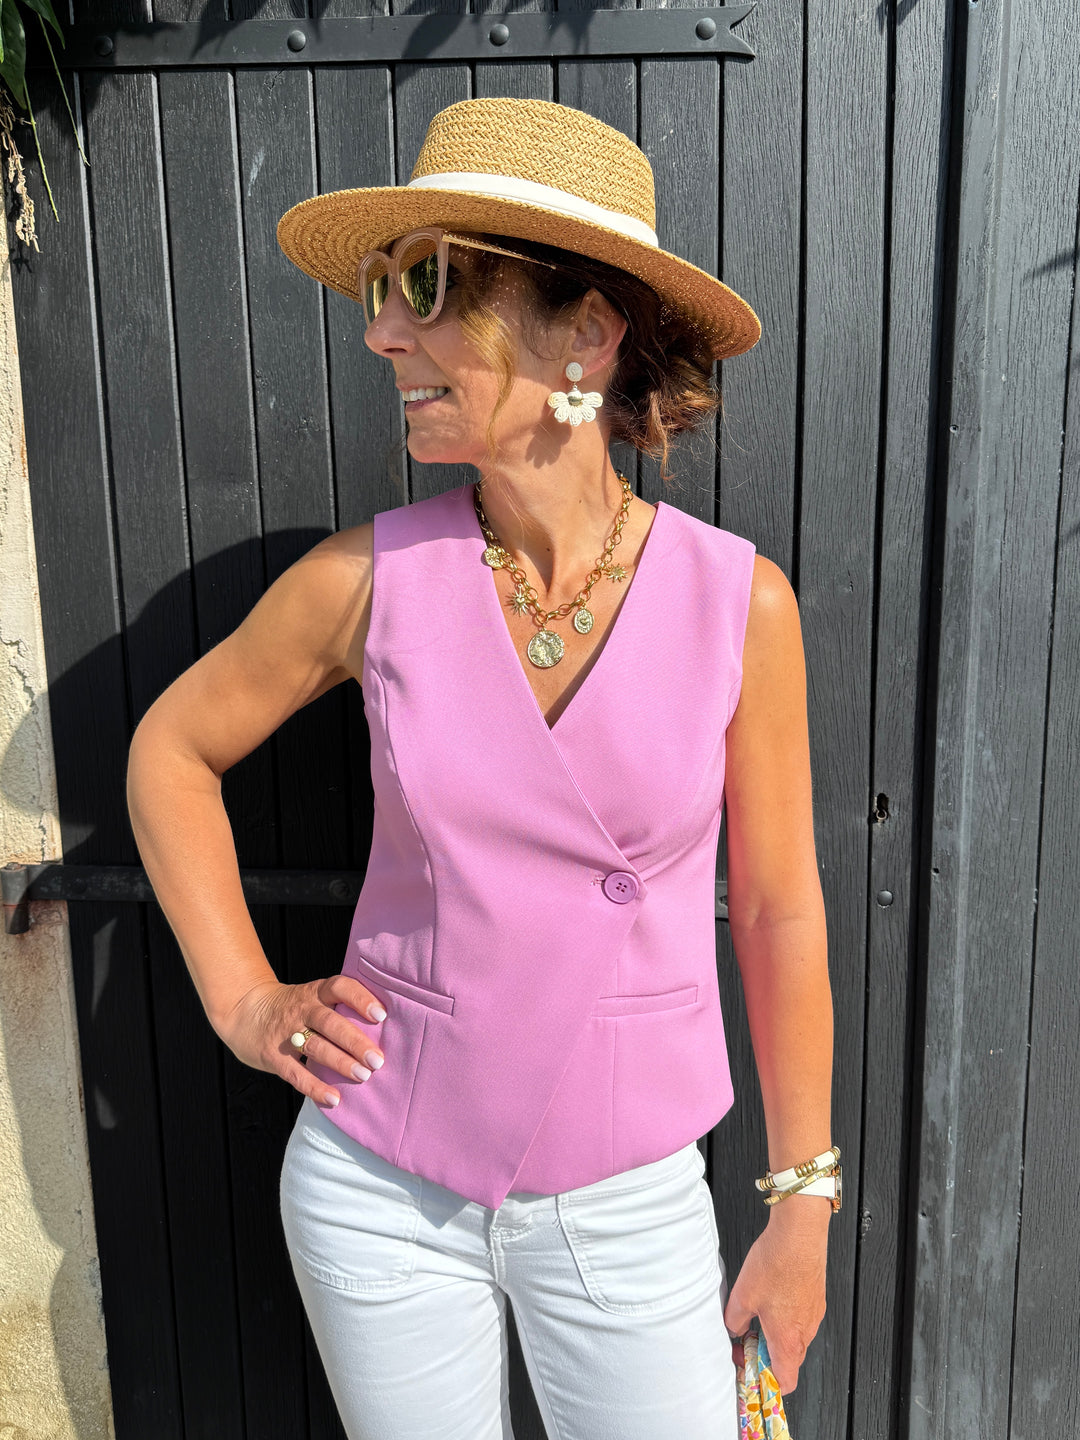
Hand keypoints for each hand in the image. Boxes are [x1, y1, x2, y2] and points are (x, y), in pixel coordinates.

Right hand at [214, 976, 388, 1107]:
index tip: (381, 1015)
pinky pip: (295, 1073)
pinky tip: (334, 1099)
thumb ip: (340, 1007)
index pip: (339, 987)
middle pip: (330, 1022)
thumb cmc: (293, 1008)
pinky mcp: (273, 1056)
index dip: (360, 998)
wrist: (244, 1012)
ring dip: (340, 1062)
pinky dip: (314, 1087)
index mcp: (315, 992)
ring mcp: (286, 1032)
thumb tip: (384, 1027)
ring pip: (315, 1047)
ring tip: (363, 1076)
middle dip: (355, 1041)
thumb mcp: (313, 996)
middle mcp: (302, 1009)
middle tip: (377, 1059)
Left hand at [723, 1198, 829, 1392]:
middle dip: (766, 1353)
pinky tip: (772, 1293)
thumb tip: (733, 1328)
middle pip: (788, 1360)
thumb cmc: (776, 1263)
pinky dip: (786, 1315)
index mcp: (788, 1340)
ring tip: (758, 1310)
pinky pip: (801, 1317)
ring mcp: (814, 1314)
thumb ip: (734, 1319)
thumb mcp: (743, 1295)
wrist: (799, 1233)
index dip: (766, 1382)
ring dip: (776, 1332)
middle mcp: (806, 1331)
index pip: (785, 1382)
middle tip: (747, 1336)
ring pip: (795, 1337)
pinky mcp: (816, 1297)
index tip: (749, 1370)